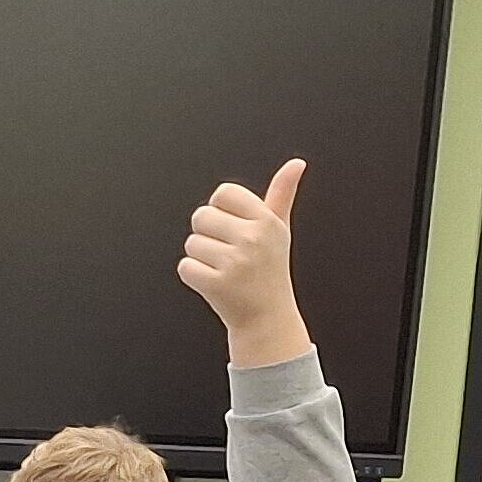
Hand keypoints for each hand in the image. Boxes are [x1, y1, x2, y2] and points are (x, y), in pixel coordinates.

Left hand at [178, 158, 310, 368]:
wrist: (267, 318)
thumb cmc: (270, 269)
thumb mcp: (279, 230)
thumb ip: (282, 194)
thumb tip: (296, 163)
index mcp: (266, 221)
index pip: (223, 193)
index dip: (221, 210)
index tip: (233, 227)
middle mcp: (253, 239)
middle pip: (201, 216)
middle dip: (208, 234)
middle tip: (228, 252)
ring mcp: (234, 262)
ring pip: (192, 243)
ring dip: (201, 257)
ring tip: (225, 269)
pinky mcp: (216, 284)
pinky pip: (185, 267)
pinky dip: (194, 276)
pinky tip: (215, 283)